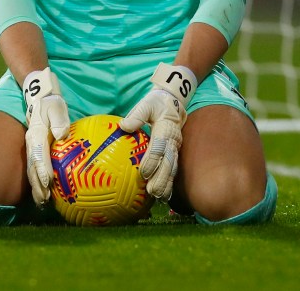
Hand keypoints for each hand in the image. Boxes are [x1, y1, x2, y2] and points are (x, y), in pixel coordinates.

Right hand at [22, 68, 70, 204]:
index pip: (39, 154)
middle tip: (44, 200)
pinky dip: (38, 182)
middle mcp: (31, 144)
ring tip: (42, 203)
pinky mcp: (35, 151)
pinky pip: (36, 168)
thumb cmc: (51, 103)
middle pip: (33, 167)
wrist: (40, 98)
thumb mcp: (56, 107)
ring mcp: (31, 149)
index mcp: (36, 134)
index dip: (42, 169)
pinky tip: (45, 194)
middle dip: (37, 185)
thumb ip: (59, 119)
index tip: (47, 182)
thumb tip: (62, 134)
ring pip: (32, 171)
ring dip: (36, 187)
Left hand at [120, 63, 197, 200]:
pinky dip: (170, 182)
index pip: (159, 146)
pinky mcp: (175, 152)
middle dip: (161, 178)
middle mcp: (173, 140)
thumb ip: (136, 115)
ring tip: (159, 197)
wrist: (174, 101)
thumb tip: (123, 126)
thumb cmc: (156, 103)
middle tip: (152, 191)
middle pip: (169, 161)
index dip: (152, 160)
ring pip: (173, 168)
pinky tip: (164, 195)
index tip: (143, 172)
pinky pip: (173, 168)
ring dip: (167, 183)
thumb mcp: (146, 104)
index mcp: (165, 128)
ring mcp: (176, 147)